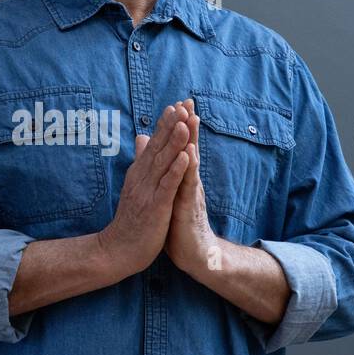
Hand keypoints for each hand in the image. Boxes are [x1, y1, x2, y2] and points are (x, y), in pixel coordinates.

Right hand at [97, 104, 190, 276]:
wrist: (118, 250)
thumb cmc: (131, 220)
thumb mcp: (135, 186)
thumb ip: (141, 161)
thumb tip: (142, 137)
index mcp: (139, 174)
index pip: (153, 145)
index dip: (164, 125)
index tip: (175, 105)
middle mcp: (141, 179)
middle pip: (157, 148)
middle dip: (170, 126)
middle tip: (180, 105)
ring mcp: (148, 192)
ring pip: (163, 163)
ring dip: (174, 143)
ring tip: (185, 123)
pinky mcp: (155, 207)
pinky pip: (167, 186)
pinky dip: (176, 170)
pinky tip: (185, 157)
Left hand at [164, 98, 218, 274]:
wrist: (193, 253)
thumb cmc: (180, 224)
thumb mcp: (169, 196)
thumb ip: (166, 176)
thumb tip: (160, 164)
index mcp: (181, 178)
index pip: (180, 148)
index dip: (178, 127)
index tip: (176, 104)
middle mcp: (189, 182)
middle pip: (189, 148)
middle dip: (188, 125)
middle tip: (188, 100)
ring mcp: (191, 193)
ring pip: (191, 162)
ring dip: (192, 140)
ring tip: (191, 118)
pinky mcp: (189, 207)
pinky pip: (189, 185)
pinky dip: (189, 168)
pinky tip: (189, 154)